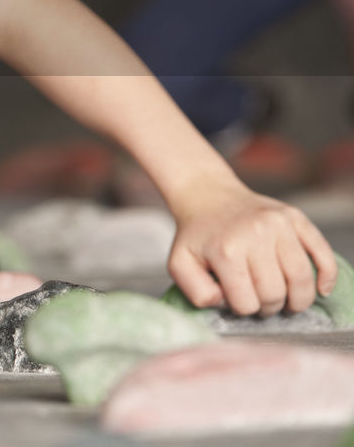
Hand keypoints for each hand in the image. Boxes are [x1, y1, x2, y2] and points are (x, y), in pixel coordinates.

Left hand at [168, 179, 336, 316]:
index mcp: (226, 250)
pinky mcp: (295, 218)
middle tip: (260, 302)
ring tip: (286, 302)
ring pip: (301, 278)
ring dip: (297, 300)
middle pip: (275, 293)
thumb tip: (224, 302)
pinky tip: (321, 290)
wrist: (208, 196)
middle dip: (268, 307)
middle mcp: (256, 235)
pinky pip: (322, 251)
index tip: (237, 301)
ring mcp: (279, 224)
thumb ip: (195, 291)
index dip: (242, 310)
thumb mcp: (180, 263)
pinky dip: (327, 275)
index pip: (247, 303)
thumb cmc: (197, 236)